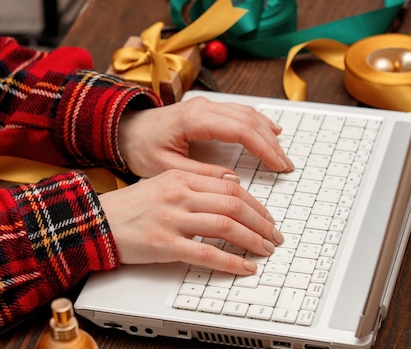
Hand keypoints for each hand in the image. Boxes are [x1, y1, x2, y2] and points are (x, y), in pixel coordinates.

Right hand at [98, 169, 284, 275]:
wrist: (96, 223)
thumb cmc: (129, 208)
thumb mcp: (162, 184)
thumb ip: (196, 183)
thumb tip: (232, 185)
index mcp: (180, 178)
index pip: (231, 187)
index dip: (256, 204)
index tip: (267, 217)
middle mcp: (179, 195)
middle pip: (234, 205)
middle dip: (261, 222)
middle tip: (274, 236)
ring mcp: (172, 219)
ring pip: (226, 226)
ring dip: (252, 240)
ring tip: (265, 250)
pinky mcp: (165, 245)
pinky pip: (207, 253)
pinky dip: (231, 261)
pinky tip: (245, 267)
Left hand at [117, 96, 293, 178]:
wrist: (123, 129)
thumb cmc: (140, 148)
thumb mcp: (165, 168)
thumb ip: (200, 174)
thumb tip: (233, 181)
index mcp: (194, 120)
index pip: (241, 130)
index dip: (264, 149)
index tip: (279, 166)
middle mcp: (203, 107)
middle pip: (250, 121)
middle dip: (272, 144)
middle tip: (286, 167)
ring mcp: (206, 105)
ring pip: (248, 114)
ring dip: (268, 134)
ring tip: (282, 156)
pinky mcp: (206, 109)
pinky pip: (239, 112)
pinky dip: (258, 123)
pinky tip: (271, 132)